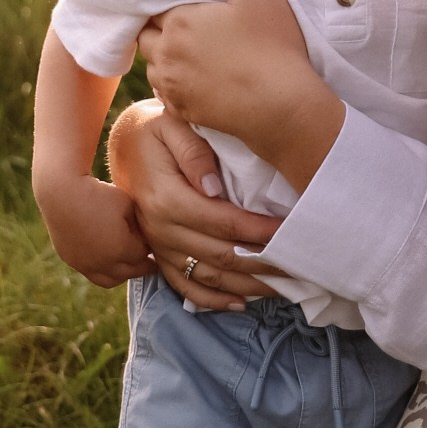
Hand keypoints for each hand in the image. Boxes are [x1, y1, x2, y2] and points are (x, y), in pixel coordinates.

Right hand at [43, 172, 155, 289]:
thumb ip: (139, 226)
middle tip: (153, 264)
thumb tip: (144, 238)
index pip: (142, 256)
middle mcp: (103, 262)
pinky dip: (103, 270)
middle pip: (130, 272)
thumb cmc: (100, 194)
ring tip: (131, 266)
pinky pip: (92, 273)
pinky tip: (109, 259)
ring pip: (111, 280)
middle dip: (142, 266)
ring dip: (123, 274)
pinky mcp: (71, 260)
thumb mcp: (128, 206)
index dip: (148, 247)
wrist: (61, 193)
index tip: (151, 242)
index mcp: (121, 249)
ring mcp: (85, 264)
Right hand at [106, 98, 283, 310]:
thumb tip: (213, 188)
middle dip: (264, 263)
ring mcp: (158, 247)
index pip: (225, 223)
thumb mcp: (173, 124)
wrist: (126, 145)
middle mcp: (160, 230)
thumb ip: (194, 153)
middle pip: (222, 255)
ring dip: (247, 286)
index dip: (261, 231)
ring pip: (208, 277)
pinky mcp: (158, 256)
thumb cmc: (158, 130)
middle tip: (300, 265)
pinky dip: (214, 300)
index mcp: (167, 199)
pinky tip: (241, 303)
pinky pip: (185, 287)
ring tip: (284, 287)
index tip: (291, 232)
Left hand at [135, 0, 344, 188]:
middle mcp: (165, 54)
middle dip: (160, 29)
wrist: (283, 108)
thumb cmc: (274, 46)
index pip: (154, 6)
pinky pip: (167, 95)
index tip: (183, 1)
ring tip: (191, 52)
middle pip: (147, 36)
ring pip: (155, 66)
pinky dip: (176, 85)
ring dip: (166, 57)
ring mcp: (172, 87)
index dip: (166, 2)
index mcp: (178, 21)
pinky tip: (198, 80)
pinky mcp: (183, 112)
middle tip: (185, 24)